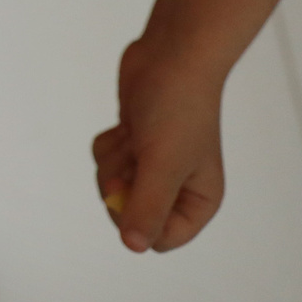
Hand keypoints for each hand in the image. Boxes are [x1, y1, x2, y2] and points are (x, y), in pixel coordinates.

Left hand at [91, 35, 226, 252]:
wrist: (171, 55)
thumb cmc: (177, 108)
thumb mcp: (163, 163)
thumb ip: (148, 206)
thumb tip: (134, 246)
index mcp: (198, 201)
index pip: (160, 240)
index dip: (138, 220)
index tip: (133, 187)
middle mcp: (178, 188)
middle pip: (128, 215)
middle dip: (120, 185)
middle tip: (133, 154)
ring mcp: (153, 166)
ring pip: (111, 187)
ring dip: (113, 160)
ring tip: (135, 134)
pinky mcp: (133, 145)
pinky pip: (103, 161)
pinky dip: (108, 143)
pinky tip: (127, 123)